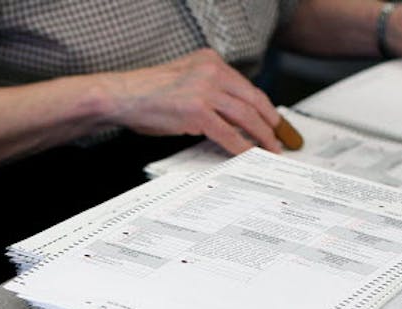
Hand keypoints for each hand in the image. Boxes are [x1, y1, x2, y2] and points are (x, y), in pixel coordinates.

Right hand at [104, 49, 284, 154]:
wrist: (121, 95)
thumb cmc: (147, 94)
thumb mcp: (184, 82)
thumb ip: (208, 91)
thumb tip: (230, 117)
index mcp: (210, 61)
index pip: (245, 86)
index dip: (263, 106)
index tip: (273, 120)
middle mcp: (211, 71)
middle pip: (252, 100)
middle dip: (270, 122)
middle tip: (280, 137)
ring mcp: (205, 90)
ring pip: (246, 116)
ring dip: (261, 136)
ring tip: (270, 149)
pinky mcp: (198, 111)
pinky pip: (228, 133)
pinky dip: (242, 146)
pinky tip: (248, 154)